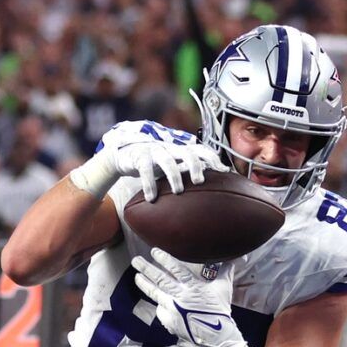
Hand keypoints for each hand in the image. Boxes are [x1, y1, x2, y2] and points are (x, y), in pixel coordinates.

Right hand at [110, 137, 224, 202]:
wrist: (124, 155)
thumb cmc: (153, 164)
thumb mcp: (171, 165)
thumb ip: (186, 172)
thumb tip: (211, 191)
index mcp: (180, 150)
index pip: (200, 149)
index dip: (212, 158)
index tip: (223, 171)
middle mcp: (170, 148)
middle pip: (187, 152)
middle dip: (196, 166)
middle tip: (200, 181)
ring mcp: (154, 151)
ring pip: (167, 161)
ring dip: (174, 176)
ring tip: (178, 191)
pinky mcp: (139, 156)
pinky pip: (145, 170)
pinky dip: (148, 184)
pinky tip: (151, 198)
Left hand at [132, 250, 233, 346]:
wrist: (216, 337)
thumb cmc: (220, 311)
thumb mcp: (224, 289)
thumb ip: (225, 272)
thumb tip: (233, 258)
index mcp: (193, 287)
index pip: (175, 269)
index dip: (164, 259)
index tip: (153, 251)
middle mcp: (179, 297)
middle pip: (159, 279)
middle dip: (146, 268)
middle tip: (136, 260)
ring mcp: (172, 310)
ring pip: (155, 293)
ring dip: (144, 284)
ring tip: (137, 276)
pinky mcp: (169, 321)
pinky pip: (161, 310)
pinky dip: (160, 305)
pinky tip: (160, 302)